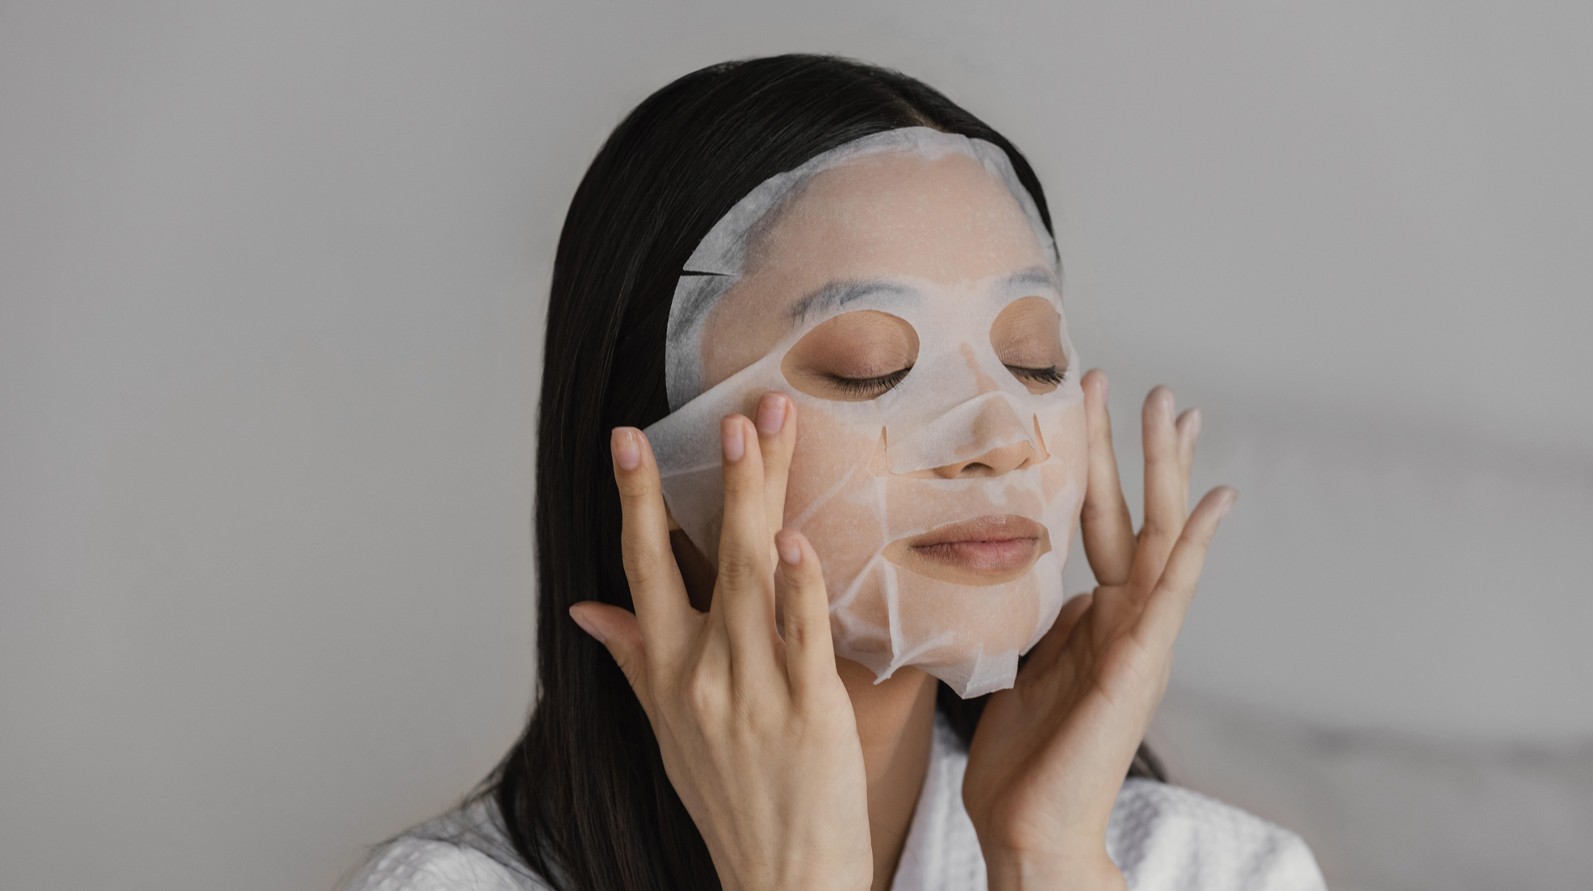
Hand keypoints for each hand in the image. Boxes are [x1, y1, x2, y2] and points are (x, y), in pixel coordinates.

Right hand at [568, 393, 873, 890]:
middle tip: (730, 415)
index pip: (641, 567)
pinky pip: (803, 636)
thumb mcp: (665, 731)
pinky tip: (798, 541)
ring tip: (765, 437)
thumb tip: (585, 610)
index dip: (635, 499)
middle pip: (706, 556)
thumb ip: (632, 660)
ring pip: (754, 578)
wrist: (779, 878)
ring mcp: (757, 689)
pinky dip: (800, 588)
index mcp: (667, 672)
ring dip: (758, 502)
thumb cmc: (727, 802)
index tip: (630, 439)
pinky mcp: (811, 710)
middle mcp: (705, 672)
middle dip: (717, 480)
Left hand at [962, 371, 1236, 884]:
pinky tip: (1221, 502)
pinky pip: (1172, 593)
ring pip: (1160, 537)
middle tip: (1144, 386)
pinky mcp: (1139, 665)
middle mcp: (1123, 620)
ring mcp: (1138, 640)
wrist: (1028, 829)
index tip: (1085, 406)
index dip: (1091, 465)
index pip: (1095, 525)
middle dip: (1135, 450)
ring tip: (1176, 410)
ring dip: (1168, 472)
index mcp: (1092, 618)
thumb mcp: (1022, 670)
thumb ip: (1039, 623)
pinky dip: (1197, 545)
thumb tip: (1040, 582)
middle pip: (1133, 515)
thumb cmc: (1021, 761)